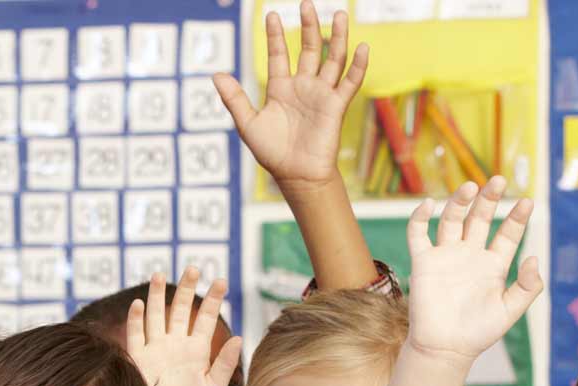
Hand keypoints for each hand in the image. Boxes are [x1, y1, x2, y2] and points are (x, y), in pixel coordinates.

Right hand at [124, 269, 243, 385]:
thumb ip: (224, 364)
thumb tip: (238, 338)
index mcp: (196, 351)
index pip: (206, 319)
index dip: (214, 299)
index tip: (221, 280)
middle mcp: (175, 346)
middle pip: (181, 310)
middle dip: (186, 288)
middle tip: (193, 267)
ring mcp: (156, 350)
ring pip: (155, 316)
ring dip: (156, 296)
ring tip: (159, 274)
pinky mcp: (138, 359)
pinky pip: (135, 335)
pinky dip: (135, 319)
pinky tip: (136, 303)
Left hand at [214, 2, 368, 189]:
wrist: (296, 176)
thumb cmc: (272, 153)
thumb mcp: (248, 124)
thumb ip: (234, 99)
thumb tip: (215, 74)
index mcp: (280, 89)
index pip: (279, 55)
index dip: (275, 36)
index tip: (271, 14)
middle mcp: (303, 87)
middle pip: (309, 49)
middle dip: (308, 26)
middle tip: (306, 3)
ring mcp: (321, 94)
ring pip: (332, 59)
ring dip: (337, 37)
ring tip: (340, 14)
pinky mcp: (336, 106)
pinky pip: (350, 82)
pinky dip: (358, 65)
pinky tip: (361, 46)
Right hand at [403, 177, 540, 367]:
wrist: (444, 349)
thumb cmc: (477, 334)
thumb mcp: (510, 311)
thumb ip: (528, 287)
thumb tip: (533, 258)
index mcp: (493, 265)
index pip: (508, 234)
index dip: (518, 218)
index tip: (527, 202)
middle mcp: (470, 255)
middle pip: (480, 219)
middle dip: (490, 199)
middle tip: (499, 181)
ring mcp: (446, 256)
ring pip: (452, 219)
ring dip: (460, 201)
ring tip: (470, 187)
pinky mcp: (423, 262)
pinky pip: (418, 234)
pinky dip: (420, 218)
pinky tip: (428, 205)